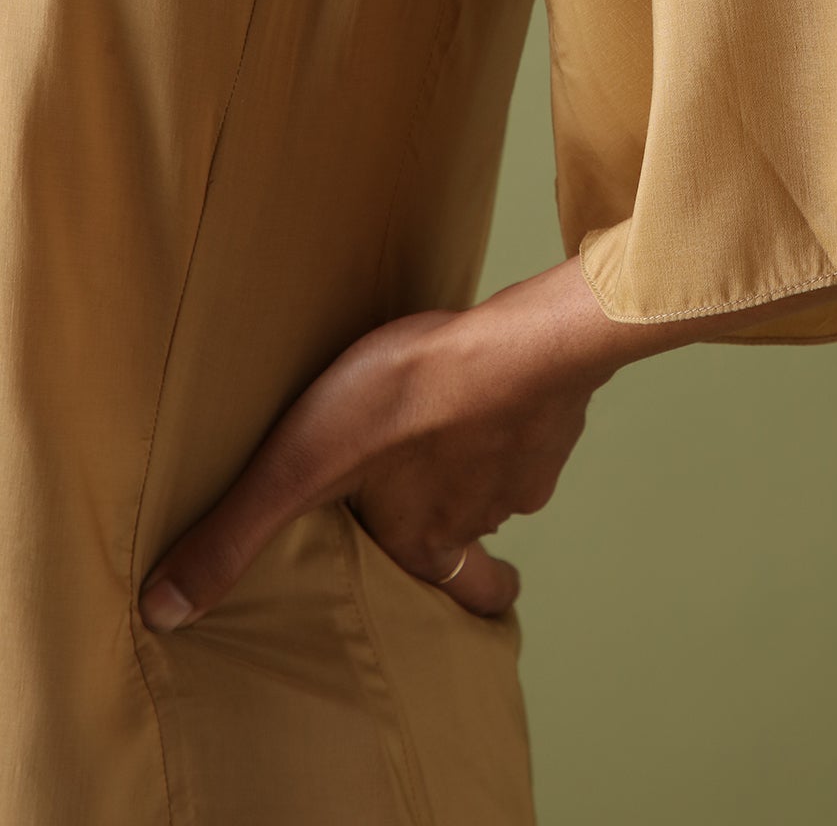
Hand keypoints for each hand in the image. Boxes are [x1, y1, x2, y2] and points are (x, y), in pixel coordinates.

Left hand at [138, 261, 619, 631]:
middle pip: (477, 534)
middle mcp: (483, 514)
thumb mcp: (298, 464)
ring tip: (451, 422)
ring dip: (479, 457)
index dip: (471, 599)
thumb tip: (163, 611)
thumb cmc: (408, 400)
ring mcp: (528, 463)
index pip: (466, 593)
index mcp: (426, 541)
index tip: (473, 599)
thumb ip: (235, 534)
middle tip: (442, 499)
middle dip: (462, 522)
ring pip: (502, 474)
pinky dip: (511, 408)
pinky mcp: (553, 407)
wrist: (518, 344)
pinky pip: (531, 420)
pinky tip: (489, 381)